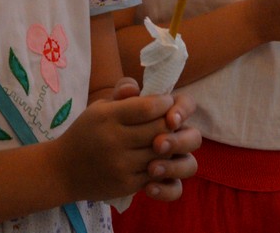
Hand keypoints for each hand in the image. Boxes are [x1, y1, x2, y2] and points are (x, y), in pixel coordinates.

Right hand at [53, 79, 193, 200]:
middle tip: (170, 119)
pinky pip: (156, 173)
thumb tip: (140, 86)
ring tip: (165, 136)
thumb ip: (122, 92)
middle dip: (170, 122)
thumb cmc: (85, 132)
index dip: (164, 103)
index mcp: (107, 116)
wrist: (62, 171)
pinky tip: (157, 155)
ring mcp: (121, 165)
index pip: (149, 107)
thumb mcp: (99, 107)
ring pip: (162, 152)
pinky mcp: (126, 184)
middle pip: (160, 129)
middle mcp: (114, 140)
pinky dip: (162, 163)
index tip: (165, 102)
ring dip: (169, 143)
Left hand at [116, 82, 199, 201]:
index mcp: (166, 113)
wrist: (85, 158)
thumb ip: (121, 94)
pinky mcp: (163, 182)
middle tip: (157, 145)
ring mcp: (171, 160)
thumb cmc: (105, 126)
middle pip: (194, 137)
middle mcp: (174, 136)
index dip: (183, 110)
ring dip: (173, 166)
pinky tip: (148, 188)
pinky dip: (165, 190)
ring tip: (152, 168)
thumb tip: (132, 89)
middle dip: (178, 141)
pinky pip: (175, 190)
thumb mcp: (109, 108)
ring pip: (189, 165)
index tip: (170, 119)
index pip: (186, 104)